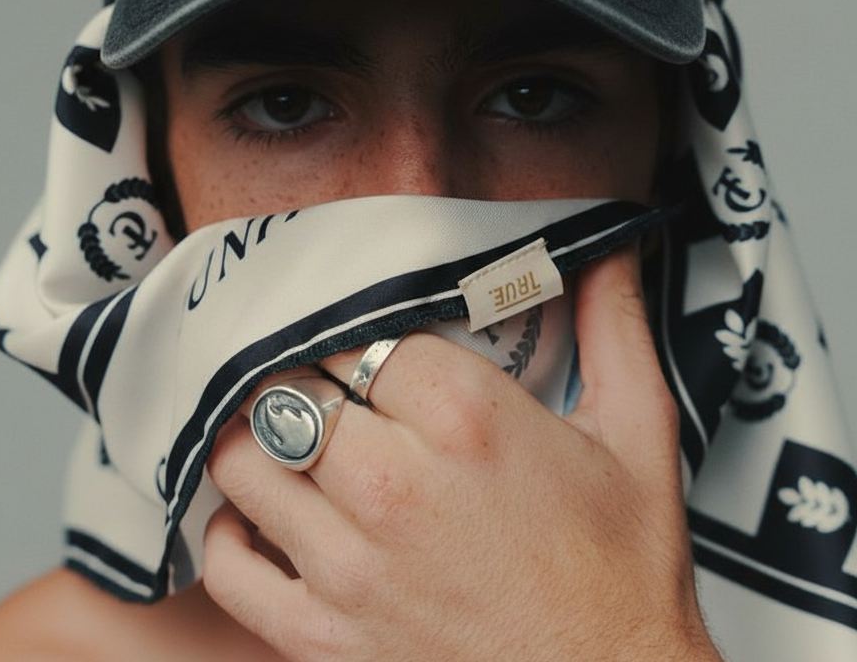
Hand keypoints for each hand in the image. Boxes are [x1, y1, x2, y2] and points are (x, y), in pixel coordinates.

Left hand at [204, 247, 722, 661]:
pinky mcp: (322, 637)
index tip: (363, 331)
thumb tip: (608, 246)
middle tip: (328, 375)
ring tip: (293, 429)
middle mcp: (393, 485)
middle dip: (304, 371)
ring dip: (259, 435)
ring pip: (245, 460)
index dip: (353, 322)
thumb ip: (615, 323)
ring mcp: (348, 566)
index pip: (354, 330)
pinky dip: (231, 528)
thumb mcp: (639, 430)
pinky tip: (267, 511)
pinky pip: (229, 566)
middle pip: (289, 386)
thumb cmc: (622, 572)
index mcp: (464, 419)